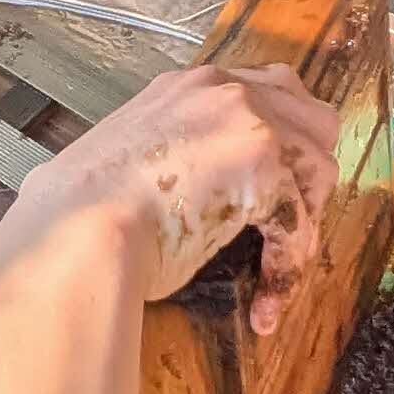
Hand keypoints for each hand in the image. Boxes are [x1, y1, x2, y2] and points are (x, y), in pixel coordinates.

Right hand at [0, 58, 343, 329]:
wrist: (75, 232)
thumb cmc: (84, 216)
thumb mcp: (137, 160)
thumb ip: (180, 157)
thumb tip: (205, 191)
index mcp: (189, 87)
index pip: (267, 98)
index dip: (282, 151)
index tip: (276, 196)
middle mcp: (223, 90)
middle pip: (313, 121)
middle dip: (309, 178)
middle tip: (283, 229)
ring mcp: (246, 119)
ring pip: (317, 173)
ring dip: (300, 228)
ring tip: (271, 276)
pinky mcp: (263, 163)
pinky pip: (299, 224)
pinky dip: (286, 270)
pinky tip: (263, 306)